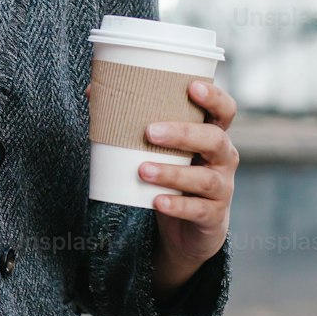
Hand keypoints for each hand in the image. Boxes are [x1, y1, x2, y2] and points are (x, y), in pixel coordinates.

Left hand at [84, 79, 237, 268]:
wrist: (189, 228)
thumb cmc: (173, 174)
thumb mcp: (160, 149)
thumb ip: (134, 121)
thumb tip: (92, 91)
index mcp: (212, 135)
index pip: (225, 111)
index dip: (214, 98)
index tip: (192, 87)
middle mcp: (223, 159)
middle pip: (214, 140)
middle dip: (183, 134)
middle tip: (150, 132)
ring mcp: (222, 188)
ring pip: (204, 178)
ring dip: (172, 173)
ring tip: (143, 170)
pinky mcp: (213, 216)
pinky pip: (198, 210)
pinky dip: (177, 205)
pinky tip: (157, 202)